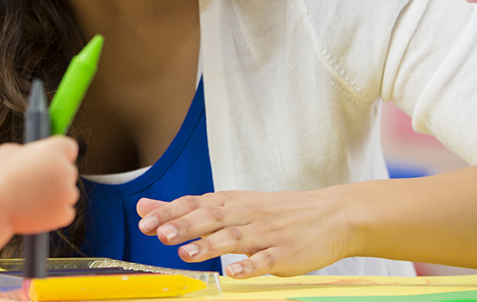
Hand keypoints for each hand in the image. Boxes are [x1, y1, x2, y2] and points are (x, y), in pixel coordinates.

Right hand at [0, 137, 79, 233]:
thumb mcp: (9, 151)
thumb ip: (27, 152)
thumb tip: (31, 156)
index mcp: (54, 150)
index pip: (70, 148)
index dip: (60, 154)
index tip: (52, 161)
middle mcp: (65, 169)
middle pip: (69, 172)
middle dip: (56, 177)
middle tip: (35, 183)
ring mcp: (67, 193)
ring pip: (68, 193)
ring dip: (56, 196)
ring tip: (31, 199)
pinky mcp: (64, 213)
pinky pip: (66, 212)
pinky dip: (54, 213)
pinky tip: (37, 210)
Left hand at [136, 188, 352, 277]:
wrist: (332, 215)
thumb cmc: (274, 213)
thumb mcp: (230, 204)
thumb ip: (187, 209)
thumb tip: (145, 207)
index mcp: (230, 202)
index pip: (194, 203)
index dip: (169, 213)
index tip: (144, 222)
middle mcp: (245, 214)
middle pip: (211, 217)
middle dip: (184, 226)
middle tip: (159, 235)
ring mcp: (266, 234)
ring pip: (235, 238)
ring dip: (210, 246)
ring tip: (187, 254)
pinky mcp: (286, 253)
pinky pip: (266, 260)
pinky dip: (250, 266)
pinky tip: (234, 273)